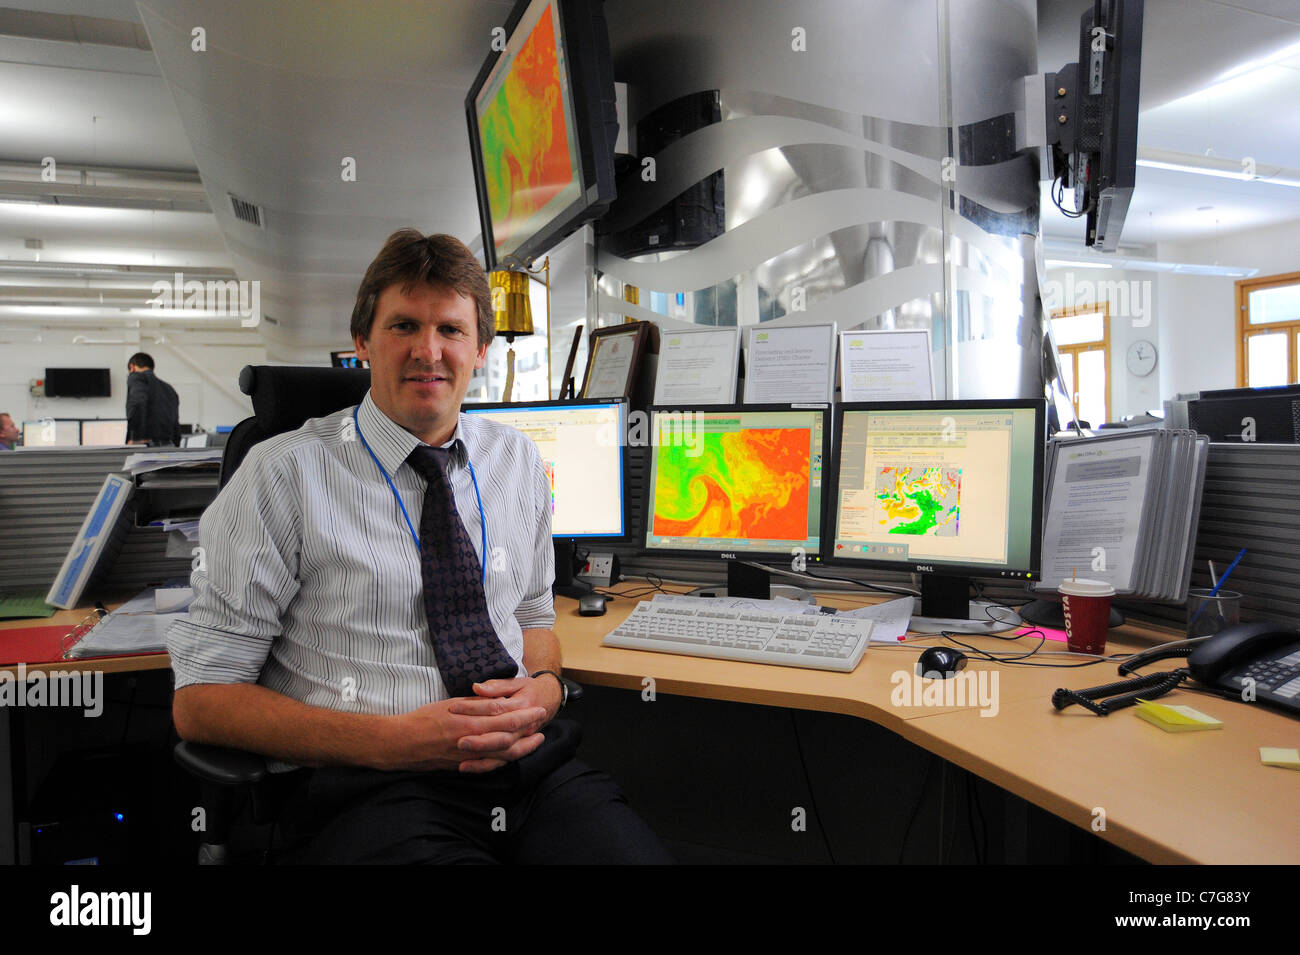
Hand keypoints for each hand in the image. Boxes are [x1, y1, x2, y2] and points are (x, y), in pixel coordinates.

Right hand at [378, 696, 546, 773]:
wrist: (402, 743)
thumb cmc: (424, 719)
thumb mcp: (451, 705)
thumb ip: (477, 705)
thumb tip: (499, 703)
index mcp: (471, 724)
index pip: (506, 719)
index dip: (525, 715)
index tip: (539, 709)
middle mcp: (473, 743)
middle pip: (509, 739)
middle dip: (529, 731)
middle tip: (543, 723)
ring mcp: (469, 758)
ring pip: (503, 755)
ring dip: (522, 748)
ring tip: (536, 740)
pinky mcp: (463, 767)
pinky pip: (489, 766)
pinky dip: (504, 761)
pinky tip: (513, 755)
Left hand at [448, 676, 563, 772]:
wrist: (550, 700)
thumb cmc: (529, 689)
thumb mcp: (515, 682)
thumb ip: (496, 686)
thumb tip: (476, 687)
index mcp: (522, 705)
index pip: (496, 708)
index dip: (473, 708)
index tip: (453, 708)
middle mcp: (524, 726)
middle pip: (502, 736)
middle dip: (480, 741)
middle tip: (459, 742)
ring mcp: (521, 739)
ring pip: (502, 752)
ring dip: (481, 756)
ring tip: (460, 759)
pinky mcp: (515, 749)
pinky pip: (500, 762)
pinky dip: (483, 766)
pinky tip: (464, 768)